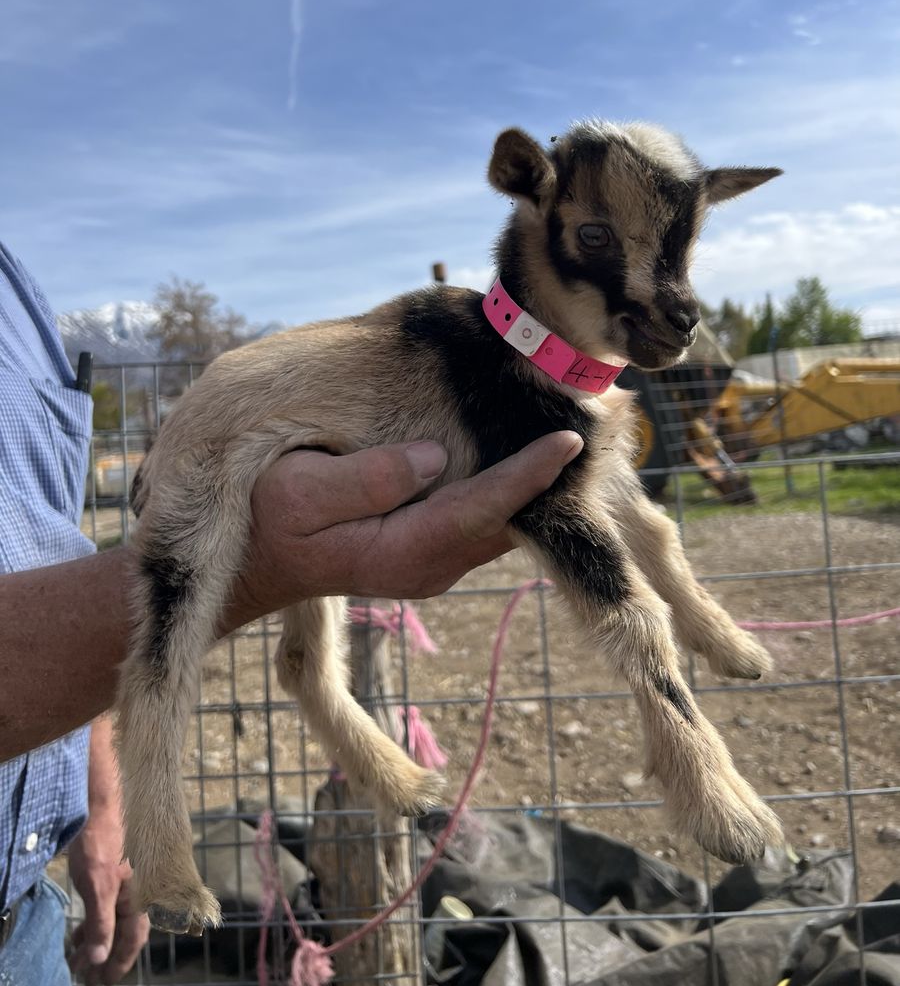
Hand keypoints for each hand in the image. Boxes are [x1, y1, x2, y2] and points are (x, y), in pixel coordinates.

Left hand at [67, 802, 149, 984]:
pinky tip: (83, 924)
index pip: (132, 941)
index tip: (101, 982)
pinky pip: (112, 903)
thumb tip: (99, 957)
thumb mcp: (96, 886)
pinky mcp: (121, 868)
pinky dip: (99, 919)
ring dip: (100, 938)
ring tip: (78, 952)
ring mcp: (132, 878)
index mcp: (142, 896)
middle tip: (87, 974)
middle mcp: (142, 889)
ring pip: (117, 917)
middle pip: (126, 932)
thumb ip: (99, 923)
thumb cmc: (101, 840)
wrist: (103, 800)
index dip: (117, 964)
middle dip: (106, 955)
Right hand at [227, 430, 582, 627]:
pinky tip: (534, 447)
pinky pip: (486, 516)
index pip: (482, 509)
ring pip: (504, 519)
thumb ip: (367, 479)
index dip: (528, 475)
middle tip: (599, 420)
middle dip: (553, 475)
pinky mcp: (433, 546)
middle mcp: (432, 565)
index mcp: (403, 553)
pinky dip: (513, 484)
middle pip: (509, 518)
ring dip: (540, 480)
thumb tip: (434, 457)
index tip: (569, 441)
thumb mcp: (299, 493)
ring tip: (580, 424)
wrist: (252, 563)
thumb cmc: (265, 520)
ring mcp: (436, 560)